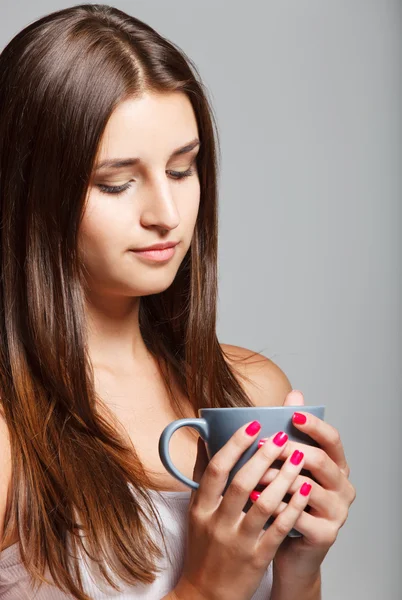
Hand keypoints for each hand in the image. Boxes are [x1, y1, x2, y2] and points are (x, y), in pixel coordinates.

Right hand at [176, 420, 312, 599]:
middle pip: (241, 483)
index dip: (235, 444)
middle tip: (282, 436)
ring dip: (284, 478)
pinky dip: (293, 507)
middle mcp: (217, 523)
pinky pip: (279, 529)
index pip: (216, 469)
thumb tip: (206, 437)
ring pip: (264, 504)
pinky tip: (305, 489)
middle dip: (264, 456)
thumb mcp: (196, 510)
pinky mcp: (257, 559)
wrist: (206, 595)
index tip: (254, 424)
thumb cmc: (204, 547)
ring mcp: (238, 542)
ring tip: (301, 457)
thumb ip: (202, 474)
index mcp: (200, 507)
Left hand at [254, 389, 356, 578]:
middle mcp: (343, 487)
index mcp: (336, 466)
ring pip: (305, 487)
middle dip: (287, 449)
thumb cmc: (286, 502)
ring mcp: (337, 512)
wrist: (287, 551)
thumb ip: (292, 431)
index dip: (314, 425)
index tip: (292, 415)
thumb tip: (294, 393)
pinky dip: (274, 506)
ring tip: (252, 474)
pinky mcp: (325, 535)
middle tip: (261, 445)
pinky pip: (297, 516)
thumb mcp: (290, 466)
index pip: (332, 439)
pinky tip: (255, 501)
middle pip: (319, 460)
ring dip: (275, 478)